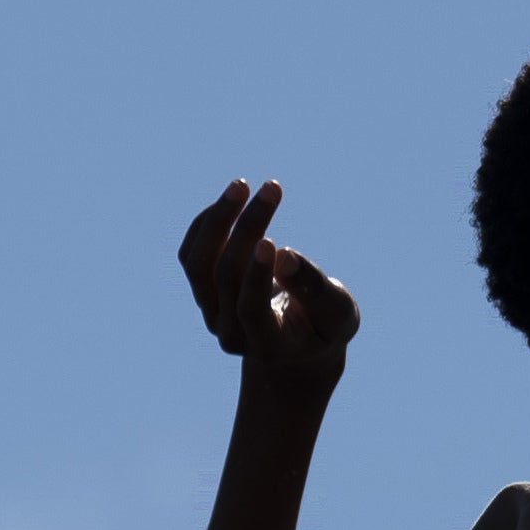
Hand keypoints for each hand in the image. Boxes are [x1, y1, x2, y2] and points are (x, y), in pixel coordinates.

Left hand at [177, 177, 359, 401]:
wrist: (296, 343)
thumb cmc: (324, 324)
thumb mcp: (337, 313)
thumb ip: (315, 290)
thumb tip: (285, 256)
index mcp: (270, 344)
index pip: (251, 309)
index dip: (256, 276)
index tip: (270, 239)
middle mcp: (232, 333)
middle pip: (226, 278)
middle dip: (248, 229)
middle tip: (272, 188)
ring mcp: (213, 314)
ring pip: (198, 265)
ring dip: (219, 221)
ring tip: (243, 185)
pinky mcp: (204, 294)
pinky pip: (192, 256)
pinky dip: (208, 224)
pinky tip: (234, 199)